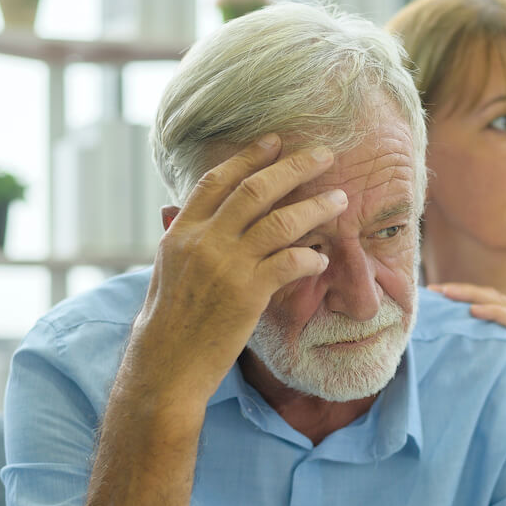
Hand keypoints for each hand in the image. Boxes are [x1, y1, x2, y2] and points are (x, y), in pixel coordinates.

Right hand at [128, 135, 348, 404]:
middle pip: (255, 189)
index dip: (248, 156)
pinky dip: (311, 257)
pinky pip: (290, 262)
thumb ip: (187, 238)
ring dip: (315, 207)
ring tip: (340, 200)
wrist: (164, 364)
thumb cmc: (169, 321)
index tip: (274, 141)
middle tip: (324, 155)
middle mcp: (203, 240)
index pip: (217, 180)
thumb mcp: (168, 269)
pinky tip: (322, 259)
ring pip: (280, 221)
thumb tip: (196, 216)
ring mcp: (226, 265)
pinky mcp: (247, 293)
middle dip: (294, 167)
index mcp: (181, 231)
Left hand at [427, 282, 505, 408]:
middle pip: (492, 296)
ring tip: (447, 293)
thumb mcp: (495, 363)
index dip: (462, 294)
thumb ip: (481, 347)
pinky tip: (473, 311)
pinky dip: (493, 313)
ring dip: (472, 296)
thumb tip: (445, 343)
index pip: (488, 300)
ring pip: (501, 302)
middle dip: (461, 290)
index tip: (434, 293)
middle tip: (434, 289)